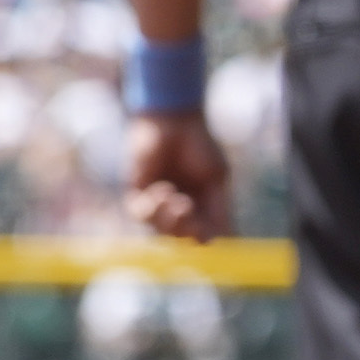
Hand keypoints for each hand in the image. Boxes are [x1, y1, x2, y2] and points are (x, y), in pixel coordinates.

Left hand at [126, 112, 230, 242]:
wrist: (174, 122)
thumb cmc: (200, 146)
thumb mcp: (216, 178)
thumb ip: (219, 208)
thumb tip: (222, 238)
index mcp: (202, 206)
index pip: (202, 234)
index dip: (202, 237)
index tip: (204, 233)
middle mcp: (179, 207)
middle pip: (178, 236)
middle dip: (182, 228)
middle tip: (186, 206)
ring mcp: (157, 201)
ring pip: (157, 229)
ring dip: (165, 218)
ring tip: (171, 194)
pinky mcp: (137, 191)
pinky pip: (139, 214)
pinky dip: (150, 207)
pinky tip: (160, 188)